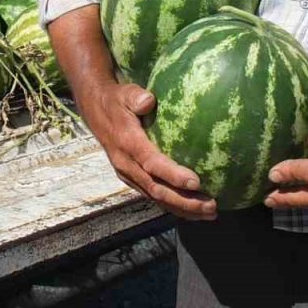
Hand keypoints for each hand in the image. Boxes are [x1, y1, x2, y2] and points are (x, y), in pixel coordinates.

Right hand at [75, 81, 216, 220]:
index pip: (152, 163)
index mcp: (127, 144)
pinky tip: (194, 209)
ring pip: (156, 198)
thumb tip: (149, 101)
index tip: (196, 183)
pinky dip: (174, 205)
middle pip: (157, 190)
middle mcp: (126, 164)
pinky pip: (153, 195)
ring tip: (209, 214)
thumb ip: (136, 97)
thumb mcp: (124, 93)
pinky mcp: (131, 178)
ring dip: (183, 208)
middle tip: (211, 207)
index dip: (173, 175)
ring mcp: (128, 174)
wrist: (95, 112)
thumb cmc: (116, 101)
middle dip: (185, 202)